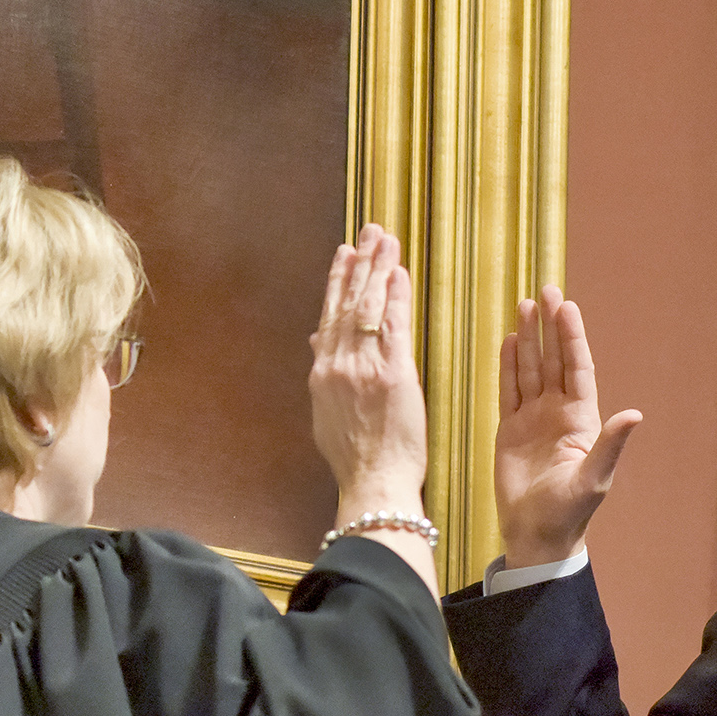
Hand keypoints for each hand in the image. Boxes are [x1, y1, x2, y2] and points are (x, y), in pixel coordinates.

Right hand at [309, 225, 436, 593]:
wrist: (373, 483)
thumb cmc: (357, 460)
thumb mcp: (327, 415)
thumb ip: (325, 375)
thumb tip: (317, 343)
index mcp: (322, 374)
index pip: (330, 317)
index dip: (337, 282)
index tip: (344, 255)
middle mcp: (337, 364)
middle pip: (347, 303)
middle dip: (358, 264)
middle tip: (369, 232)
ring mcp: (363, 367)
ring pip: (368, 307)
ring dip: (377, 269)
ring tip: (384, 240)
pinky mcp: (392, 374)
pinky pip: (393, 325)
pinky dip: (395, 296)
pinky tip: (399, 273)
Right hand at [495, 287, 641, 566]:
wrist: (537, 535)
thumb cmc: (570, 511)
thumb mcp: (595, 477)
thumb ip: (611, 443)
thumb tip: (634, 413)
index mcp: (581, 419)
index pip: (577, 368)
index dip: (572, 337)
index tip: (567, 307)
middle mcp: (558, 413)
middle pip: (554, 360)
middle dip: (550, 326)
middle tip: (545, 290)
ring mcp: (532, 419)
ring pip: (531, 369)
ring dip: (529, 339)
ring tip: (524, 306)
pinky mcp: (509, 429)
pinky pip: (509, 390)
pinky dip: (509, 365)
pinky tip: (510, 342)